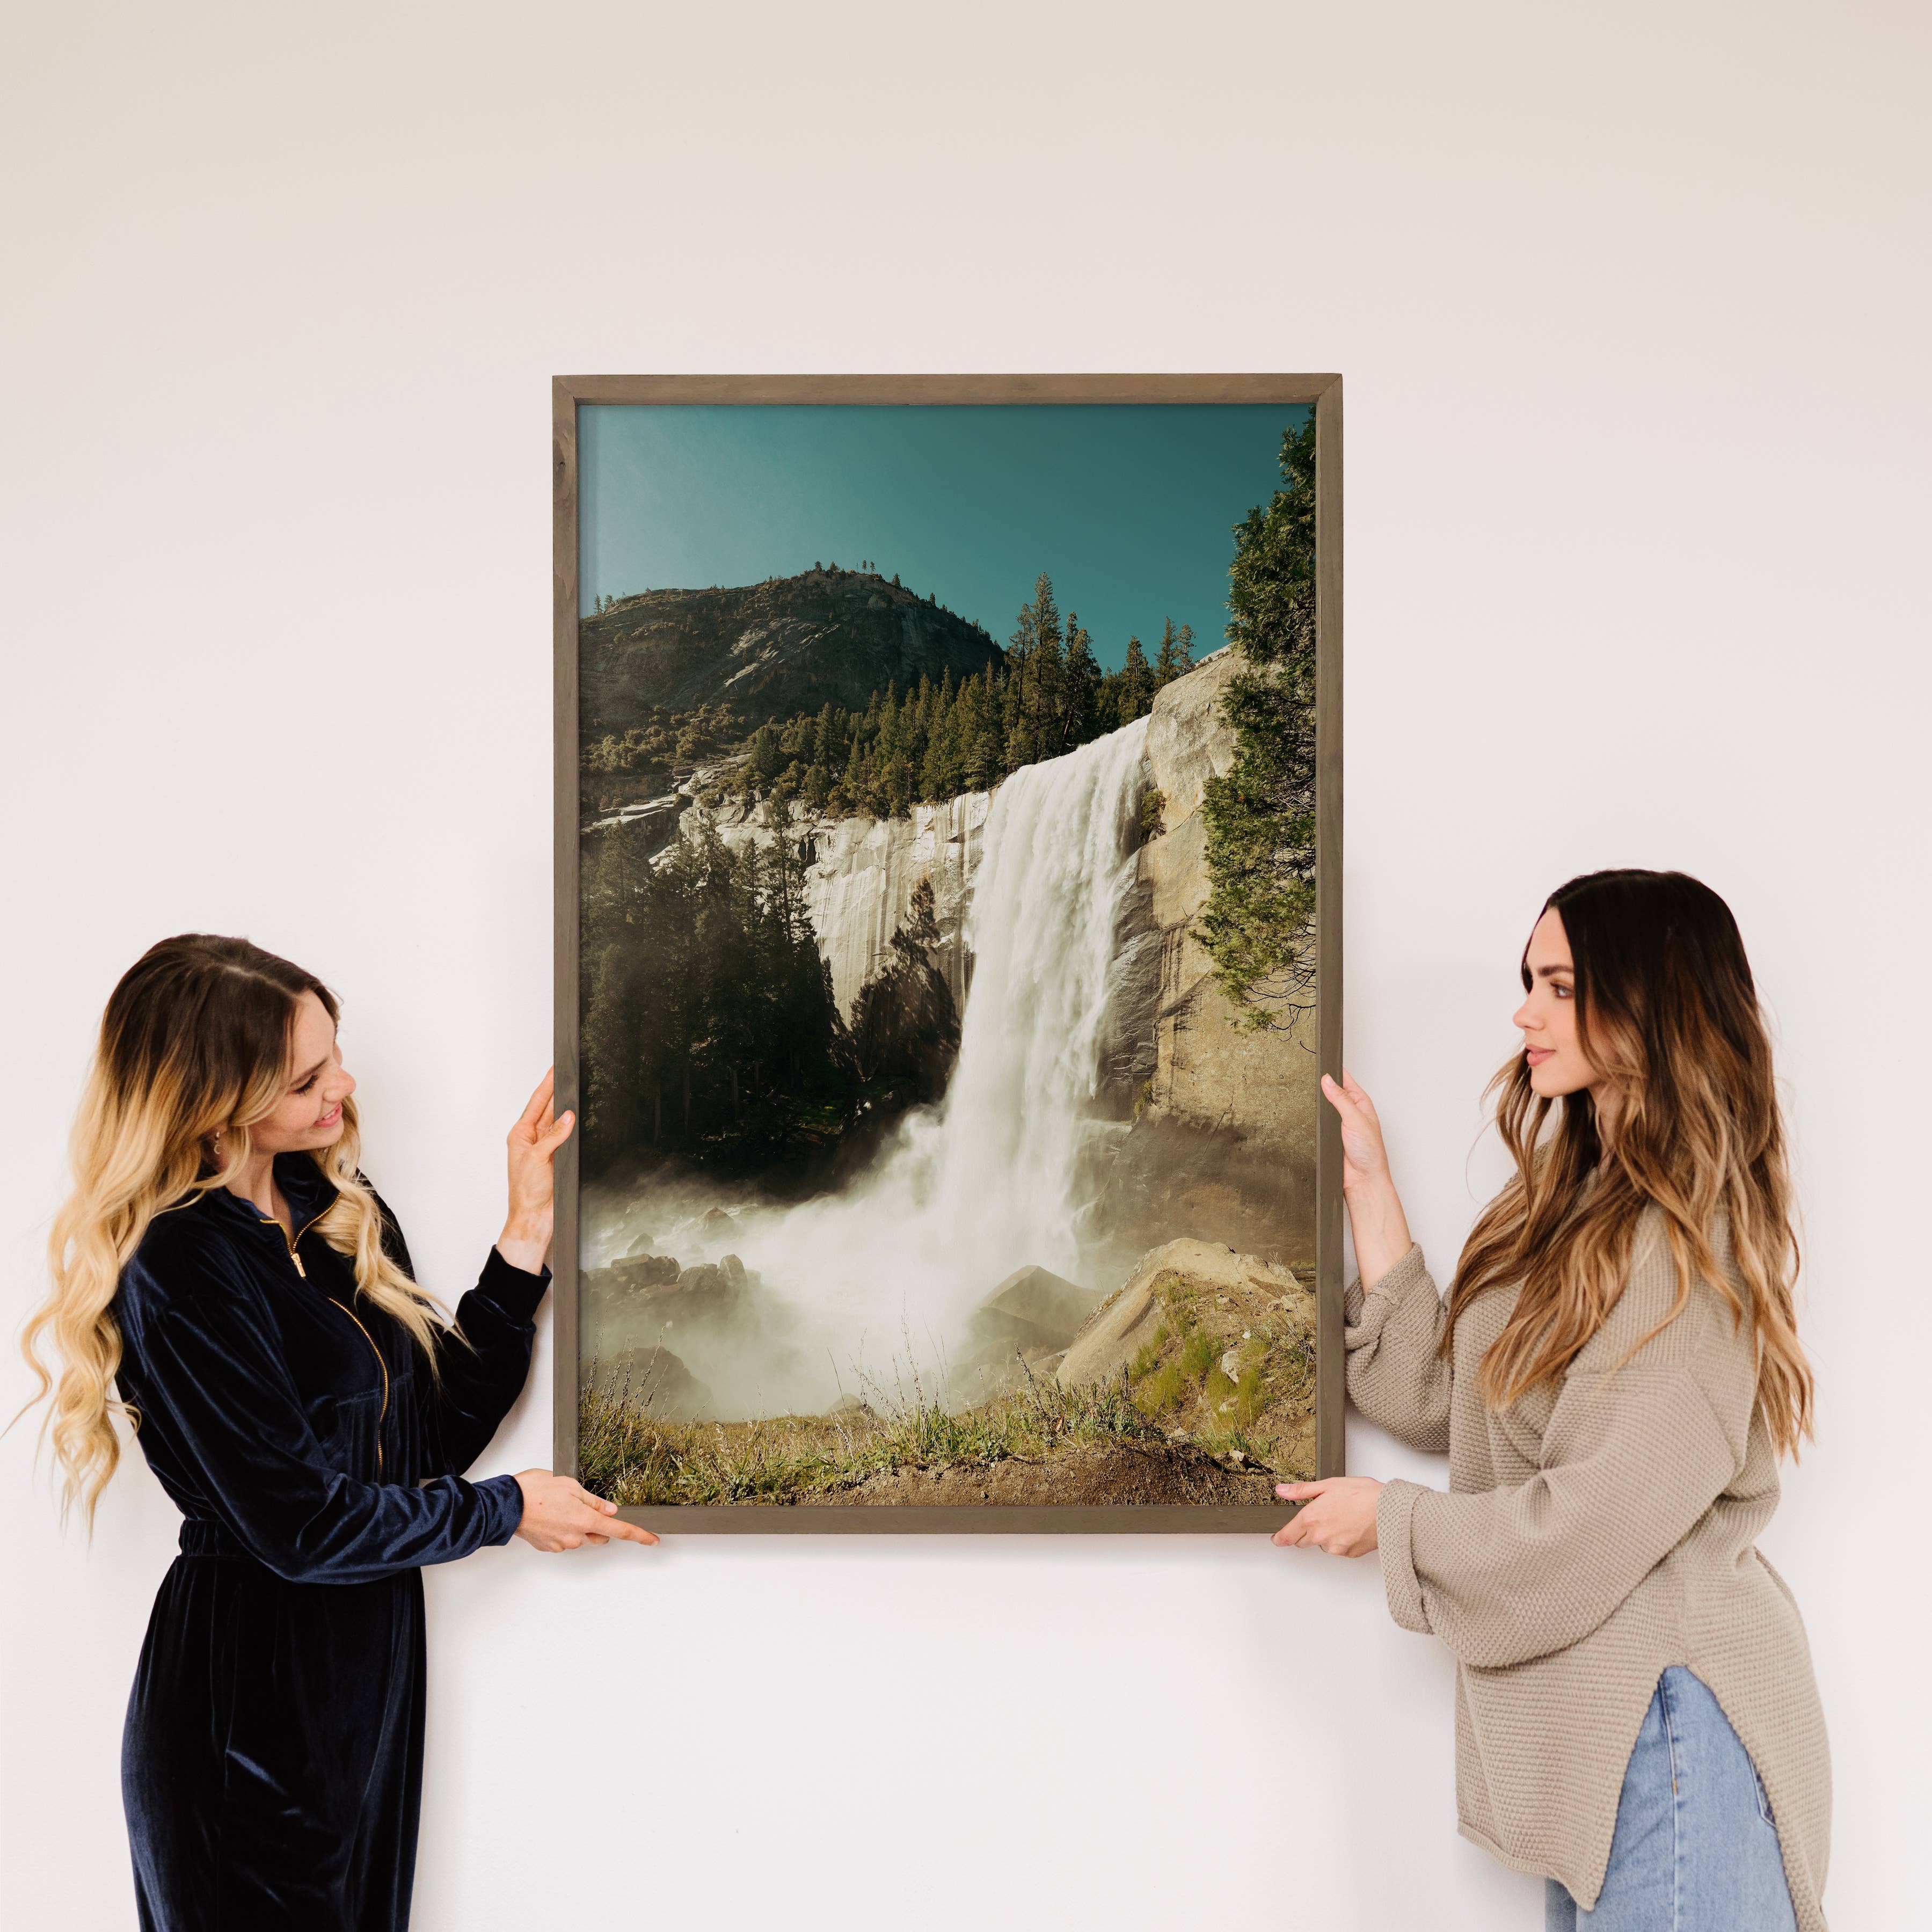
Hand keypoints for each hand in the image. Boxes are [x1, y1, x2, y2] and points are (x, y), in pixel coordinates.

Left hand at [498, 1069, 572, 1274]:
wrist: (535, 1218)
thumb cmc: (527, 1193)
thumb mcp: (537, 1159)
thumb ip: (554, 1136)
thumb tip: (568, 1116)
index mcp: (521, 1135)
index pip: (537, 1103)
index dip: (547, 1085)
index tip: (556, 1069)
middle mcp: (534, 1139)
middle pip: (550, 1109)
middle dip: (560, 1092)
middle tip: (572, 1074)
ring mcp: (549, 1149)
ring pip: (562, 1122)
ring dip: (570, 1110)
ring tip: (581, 1091)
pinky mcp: (561, 1159)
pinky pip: (571, 1137)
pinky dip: (577, 1128)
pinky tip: (585, 1119)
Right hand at [511, 1470, 658, 1551]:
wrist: (506, 1505)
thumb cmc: (534, 1490)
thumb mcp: (571, 1485)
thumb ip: (593, 1500)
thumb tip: (610, 1509)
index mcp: (585, 1520)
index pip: (619, 1530)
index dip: (639, 1535)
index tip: (652, 1540)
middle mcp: (575, 1537)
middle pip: (599, 1534)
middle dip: (598, 1523)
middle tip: (581, 1504)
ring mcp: (561, 1544)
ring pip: (580, 1537)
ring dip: (577, 1525)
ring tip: (559, 1506)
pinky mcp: (548, 1547)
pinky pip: (564, 1539)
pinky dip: (562, 1529)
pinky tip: (551, 1515)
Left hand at [1271, 1477, 1381, 1555]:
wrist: (1389, 1511)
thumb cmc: (1362, 1495)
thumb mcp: (1328, 1485)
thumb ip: (1302, 1491)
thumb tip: (1282, 1491)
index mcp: (1311, 1519)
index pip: (1287, 1536)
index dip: (1280, 1538)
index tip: (1277, 1539)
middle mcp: (1321, 1537)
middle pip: (1303, 1541)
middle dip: (1305, 1532)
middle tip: (1319, 1517)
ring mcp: (1336, 1548)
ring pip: (1322, 1545)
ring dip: (1325, 1535)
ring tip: (1341, 1517)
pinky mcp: (1349, 1554)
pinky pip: (1339, 1549)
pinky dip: (1341, 1540)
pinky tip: (1351, 1526)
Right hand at [1321, 1069, 1412, 1289]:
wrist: (1362, 1181)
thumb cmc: (1369, 1153)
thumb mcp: (1356, 1119)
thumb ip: (1340, 1099)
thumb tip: (1327, 1080)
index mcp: (1360, 1104)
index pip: (1345, 1080)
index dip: (1334, 1071)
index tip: (1321, 1061)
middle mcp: (1349, 1113)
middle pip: (1331, 1092)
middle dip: (1320, 1086)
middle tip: (1307, 1076)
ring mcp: (1337, 1125)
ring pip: (1321, 1108)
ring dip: (1314, 1104)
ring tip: (1303, 1094)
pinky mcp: (1326, 1137)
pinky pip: (1315, 1124)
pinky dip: (1310, 1120)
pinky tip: (1303, 1116)